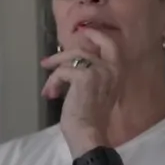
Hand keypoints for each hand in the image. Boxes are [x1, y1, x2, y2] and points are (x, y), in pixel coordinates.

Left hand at [40, 29, 120, 154]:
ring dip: (54, 73)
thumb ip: (93, 76)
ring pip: (69, 60)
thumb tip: (74, 64)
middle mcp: (111, 68)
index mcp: (117, 72)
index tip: (83, 31)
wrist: (89, 133)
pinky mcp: (83, 76)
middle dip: (62, 54)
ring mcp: (98, 70)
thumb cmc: (92, 119)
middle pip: (84, 50)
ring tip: (48, 88)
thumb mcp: (98, 92)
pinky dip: (53, 82)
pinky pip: (62, 72)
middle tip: (47, 61)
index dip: (96, 35)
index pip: (110, 45)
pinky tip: (51, 94)